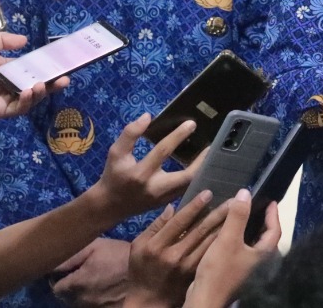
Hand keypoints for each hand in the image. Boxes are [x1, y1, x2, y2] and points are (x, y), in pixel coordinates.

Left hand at [0, 32, 67, 121]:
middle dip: (52, 85)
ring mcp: (6, 100)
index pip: (32, 72)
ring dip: (41, 93)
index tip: (60, 67)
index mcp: (8, 72)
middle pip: (37, 87)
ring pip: (31, 99)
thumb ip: (5, 40)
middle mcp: (9, 86)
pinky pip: (18, 108)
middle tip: (65, 79)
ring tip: (42, 84)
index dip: (46, 70)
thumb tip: (26, 41)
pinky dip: (26, 101)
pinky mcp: (0, 112)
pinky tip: (29, 91)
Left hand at [51, 237, 131, 305]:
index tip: (68, 271)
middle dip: (71, 287)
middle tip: (82, 274)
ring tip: (94, 281)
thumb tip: (52, 264)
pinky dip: (95, 298)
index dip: (60, 278)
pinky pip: (93, 306)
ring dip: (82, 294)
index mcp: (76, 284)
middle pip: (67, 297)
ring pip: (79, 303)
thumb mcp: (95, 246)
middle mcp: (82, 300)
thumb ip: (70, 257)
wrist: (147, 267)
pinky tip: (104, 288)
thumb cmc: (119, 254)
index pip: (56, 288)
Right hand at [86, 114, 201, 220]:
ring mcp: (163, 199)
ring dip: (202, 169)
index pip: (163, 151)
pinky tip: (202, 166)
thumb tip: (147, 117)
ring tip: (211, 154)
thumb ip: (130, 134)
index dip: (178, 136)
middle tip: (211, 145)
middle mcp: (154, 188)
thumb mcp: (116, 153)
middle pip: (186, 176)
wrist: (110, 205)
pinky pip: (187, 190)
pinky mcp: (168, 203)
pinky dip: (196, 177)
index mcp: (140, 173)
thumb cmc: (114, 175)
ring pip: (190, 185)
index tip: (192, 123)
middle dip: (202, 161)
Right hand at [125, 193, 228, 307]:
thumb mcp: (138, 245)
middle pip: (199, 229)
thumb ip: (155, 226)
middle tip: (233, 199)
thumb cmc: (141, 269)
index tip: (209, 192)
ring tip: (237, 210)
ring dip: (224, 225)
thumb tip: (173, 207)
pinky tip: (232, 231)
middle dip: (218, 212)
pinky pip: (211, 253)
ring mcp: (186, 266)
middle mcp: (173, 255)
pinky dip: (222, 241)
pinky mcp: (195, 273)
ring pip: (209, 241)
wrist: (148, 299)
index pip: (180, 221)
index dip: (195, 206)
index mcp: (157, 246)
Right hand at [185, 189, 281, 307]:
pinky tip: (230, 236)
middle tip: (257, 206)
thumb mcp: (228, 239)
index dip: (273, 214)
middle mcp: (261, 262)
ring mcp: (249, 269)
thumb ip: (237, 216)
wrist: (205, 299)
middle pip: (266, 237)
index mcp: (264, 254)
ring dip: (250, 230)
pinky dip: (241, 240)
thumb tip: (245, 192)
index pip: (275, 230)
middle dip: (263, 221)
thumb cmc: (219, 270)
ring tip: (243, 217)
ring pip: (255, 245)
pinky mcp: (238, 272)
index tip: (271, 201)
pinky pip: (244, 251)